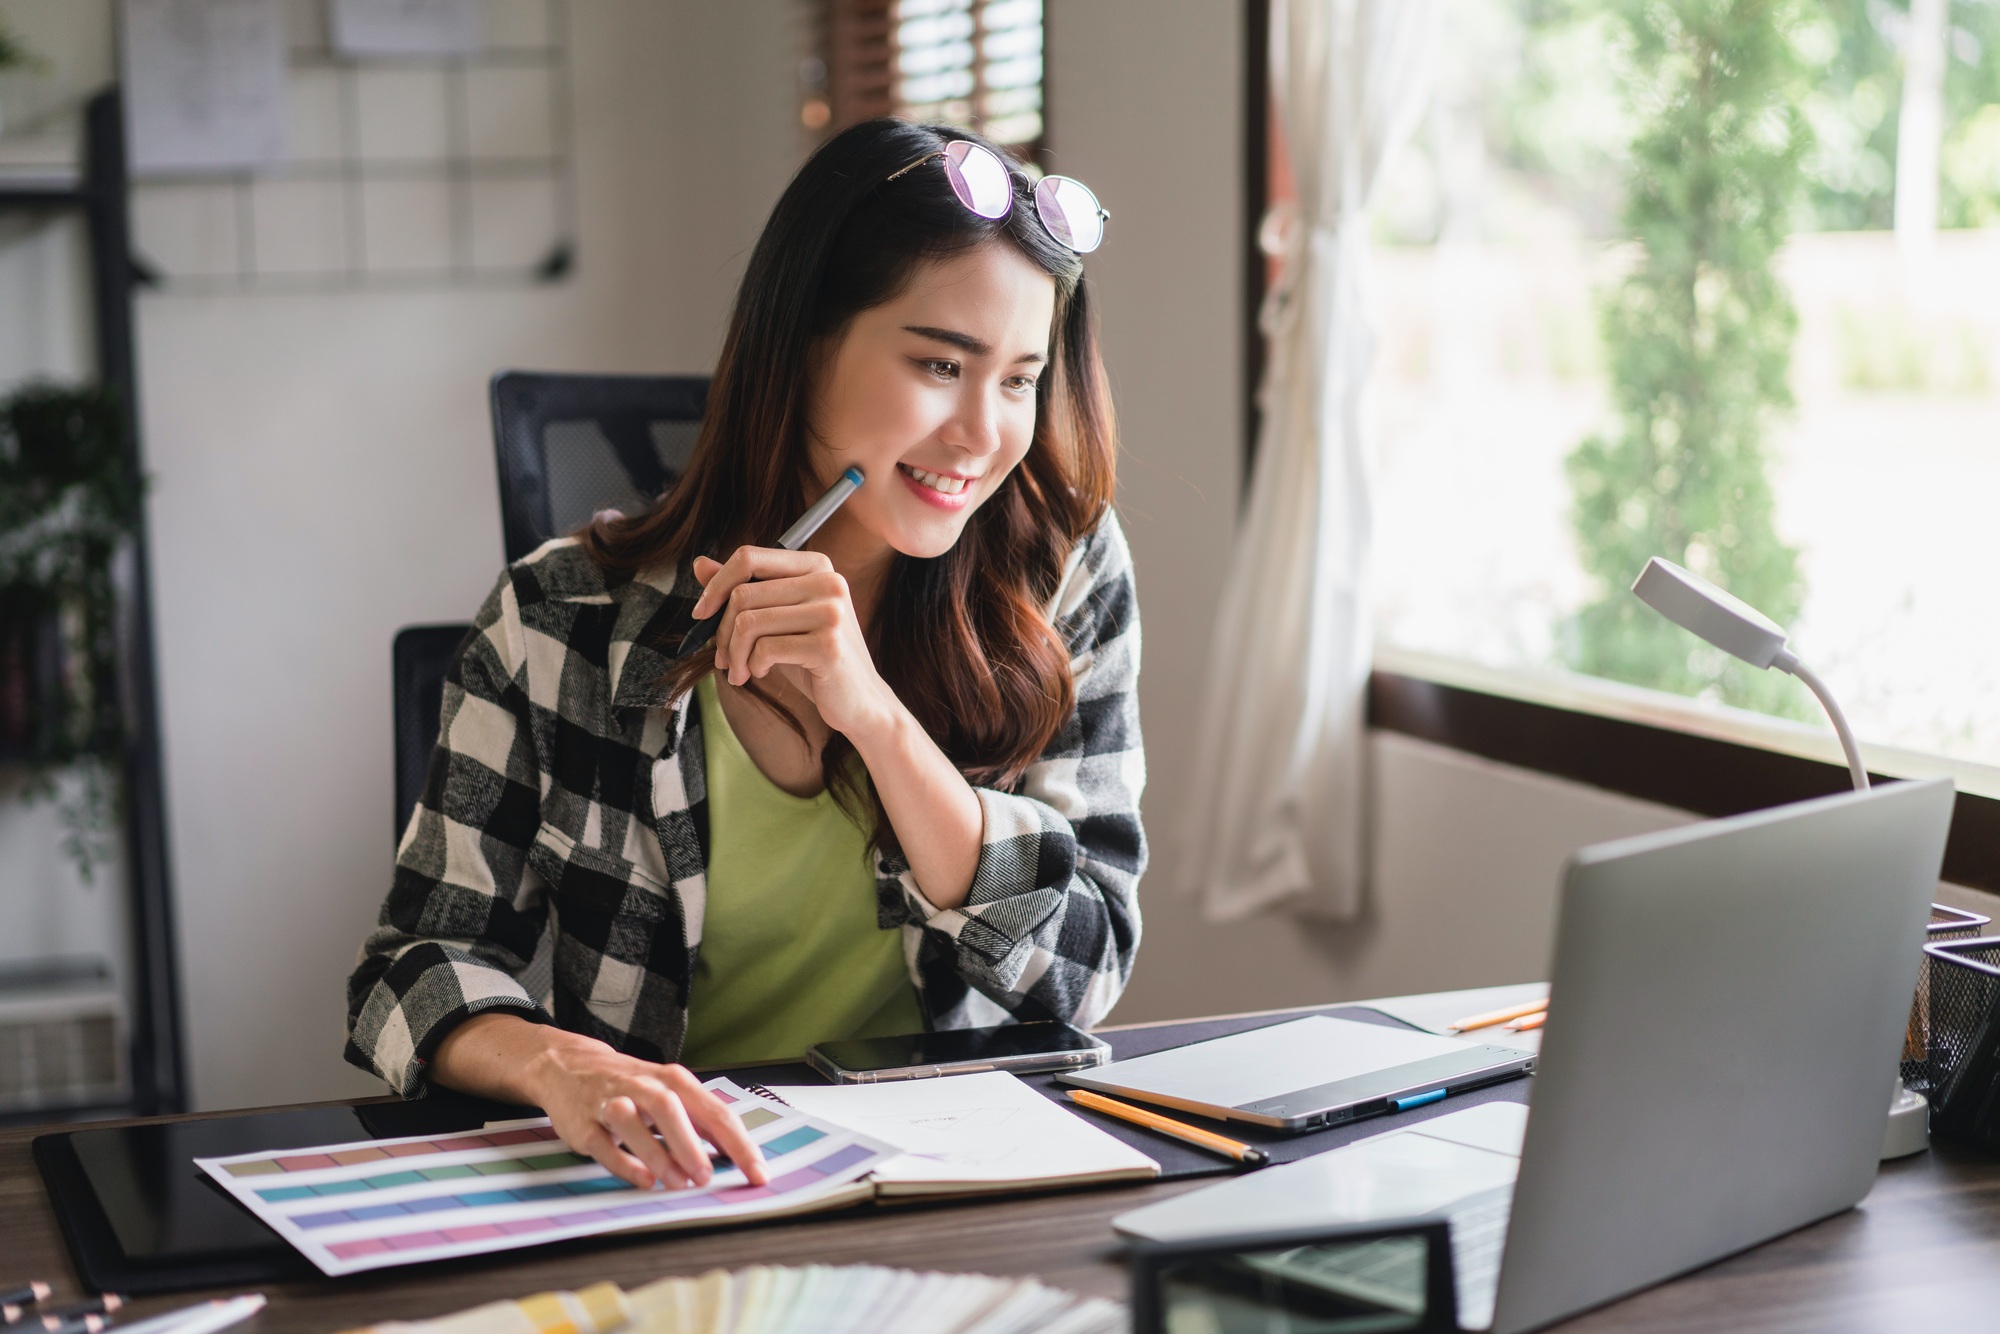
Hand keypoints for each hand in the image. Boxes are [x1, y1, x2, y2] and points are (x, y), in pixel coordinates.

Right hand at [520, 1032, 768, 1190]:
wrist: (568, 1066)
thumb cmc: (631, 1085)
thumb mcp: (670, 1093)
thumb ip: (700, 1121)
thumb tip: (736, 1152)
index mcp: (673, 1081)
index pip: (714, 1111)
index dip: (739, 1144)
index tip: (758, 1173)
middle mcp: (643, 1087)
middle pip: (670, 1108)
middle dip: (691, 1144)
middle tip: (707, 1177)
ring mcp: (610, 1103)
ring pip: (633, 1121)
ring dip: (658, 1153)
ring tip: (678, 1183)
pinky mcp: (584, 1124)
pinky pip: (603, 1143)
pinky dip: (624, 1163)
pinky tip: (643, 1180)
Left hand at [691, 547, 895, 738]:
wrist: (857, 700)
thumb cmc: (813, 659)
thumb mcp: (776, 620)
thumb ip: (744, 589)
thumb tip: (700, 564)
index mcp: (816, 566)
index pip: (749, 557)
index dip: (716, 585)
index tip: (701, 613)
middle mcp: (828, 581)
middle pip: (743, 594)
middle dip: (722, 632)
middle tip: (723, 658)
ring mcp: (832, 612)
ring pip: (749, 622)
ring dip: (734, 654)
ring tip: (739, 671)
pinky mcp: (828, 645)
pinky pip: (765, 649)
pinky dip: (753, 666)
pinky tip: (761, 673)